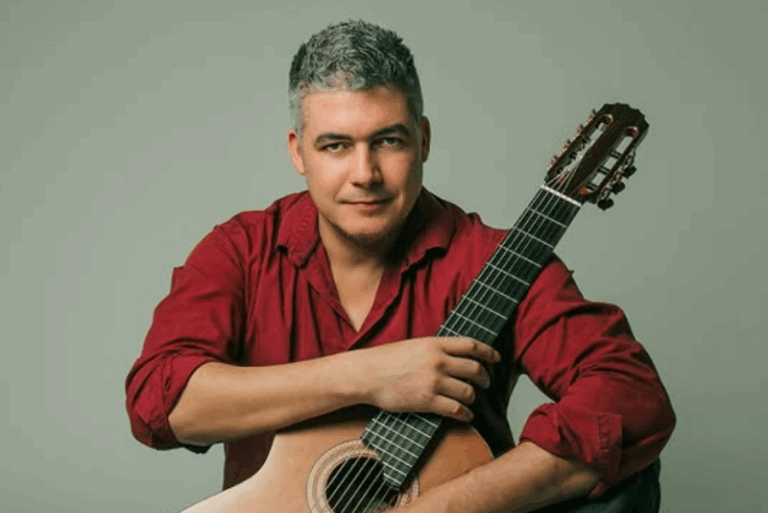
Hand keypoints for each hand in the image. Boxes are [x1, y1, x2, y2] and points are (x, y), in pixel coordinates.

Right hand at [350, 337, 500, 421]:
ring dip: (473, 398)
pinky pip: (456, 409)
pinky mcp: (427, 401)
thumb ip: (436, 349)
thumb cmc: (386, 360)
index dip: (489, 352)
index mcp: (435, 344)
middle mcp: (438, 361)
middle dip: (485, 378)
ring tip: (471, 400)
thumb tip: (455, 355)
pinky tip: (465, 415)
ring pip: (468, 391)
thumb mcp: (414, 345)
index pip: (472, 345)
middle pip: (475, 369)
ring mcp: (433, 382)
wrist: (367, 374)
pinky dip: (465, 414)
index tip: (496, 358)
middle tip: (486, 382)